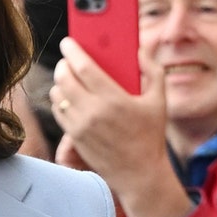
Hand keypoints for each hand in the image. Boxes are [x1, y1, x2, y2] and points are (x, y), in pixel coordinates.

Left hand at [51, 42, 185, 216]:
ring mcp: (80, 126)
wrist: (139, 174)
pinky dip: (59, 100)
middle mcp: (92, 112)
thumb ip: (151, 70)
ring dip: (59, 82)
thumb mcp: (159, 99)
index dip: (72, 51)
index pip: (83, 67)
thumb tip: (138, 50)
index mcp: (113, 99)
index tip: (68, 42)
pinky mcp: (74, 138)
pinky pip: (58, 111)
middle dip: (63, 64)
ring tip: (67, 77)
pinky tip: (68, 96)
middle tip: (68, 59)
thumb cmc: (150, 136)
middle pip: (64, 78)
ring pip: (57, 95)